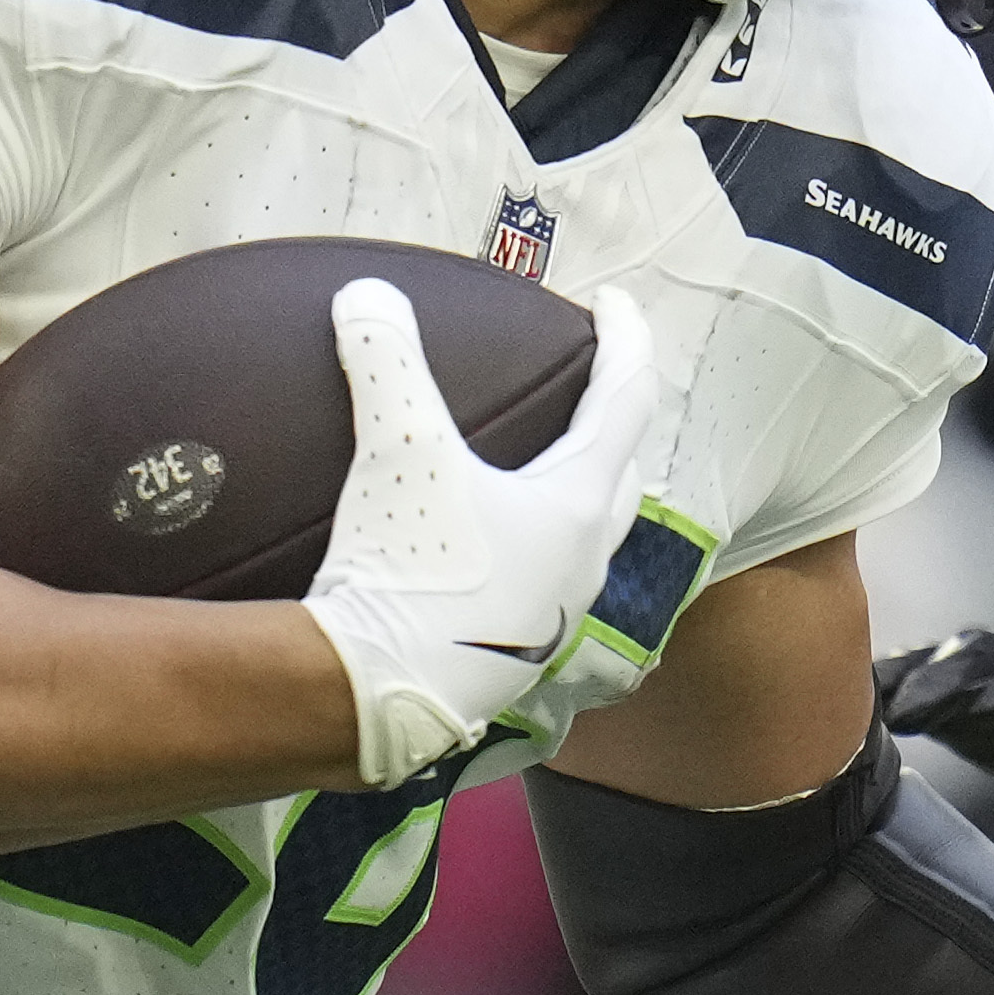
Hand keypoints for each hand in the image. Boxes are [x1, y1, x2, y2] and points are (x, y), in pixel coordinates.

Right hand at [301, 279, 670, 786]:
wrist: (369, 698)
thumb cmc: (406, 573)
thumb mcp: (397, 452)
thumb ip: (386, 363)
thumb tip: (368, 296)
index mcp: (576, 507)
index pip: (624, 403)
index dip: (625, 342)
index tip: (616, 304)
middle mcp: (582, 565)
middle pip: (620, 479)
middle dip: (614, 428)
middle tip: (592, 390)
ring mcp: (551, 617)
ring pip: (586, 539)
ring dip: (577, 496)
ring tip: (543, 469)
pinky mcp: (510, 655)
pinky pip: (540, 582)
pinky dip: (530, 547)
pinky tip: (486, 548)